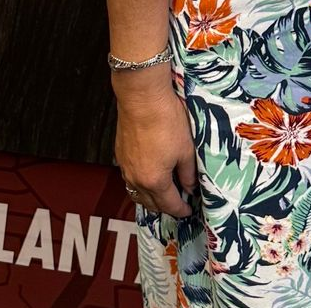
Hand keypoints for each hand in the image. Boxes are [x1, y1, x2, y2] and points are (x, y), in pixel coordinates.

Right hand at [113, 70, 197, 217]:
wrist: (142, 98)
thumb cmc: (168, 122)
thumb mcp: (186, 149)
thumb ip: (188, 173)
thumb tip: (191, 187)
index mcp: (155, 181)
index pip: (169, 204)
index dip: (181, 210)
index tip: (188, 211)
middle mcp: (136, 179)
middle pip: (150, 203)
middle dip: (164, 207)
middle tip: (177, 204)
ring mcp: (125, 168)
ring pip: (136, 193)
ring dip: (149, 198)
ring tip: (161, 194)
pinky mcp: (120, 155)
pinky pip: (129, 179)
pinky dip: (139, 184)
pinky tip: (147, 175)